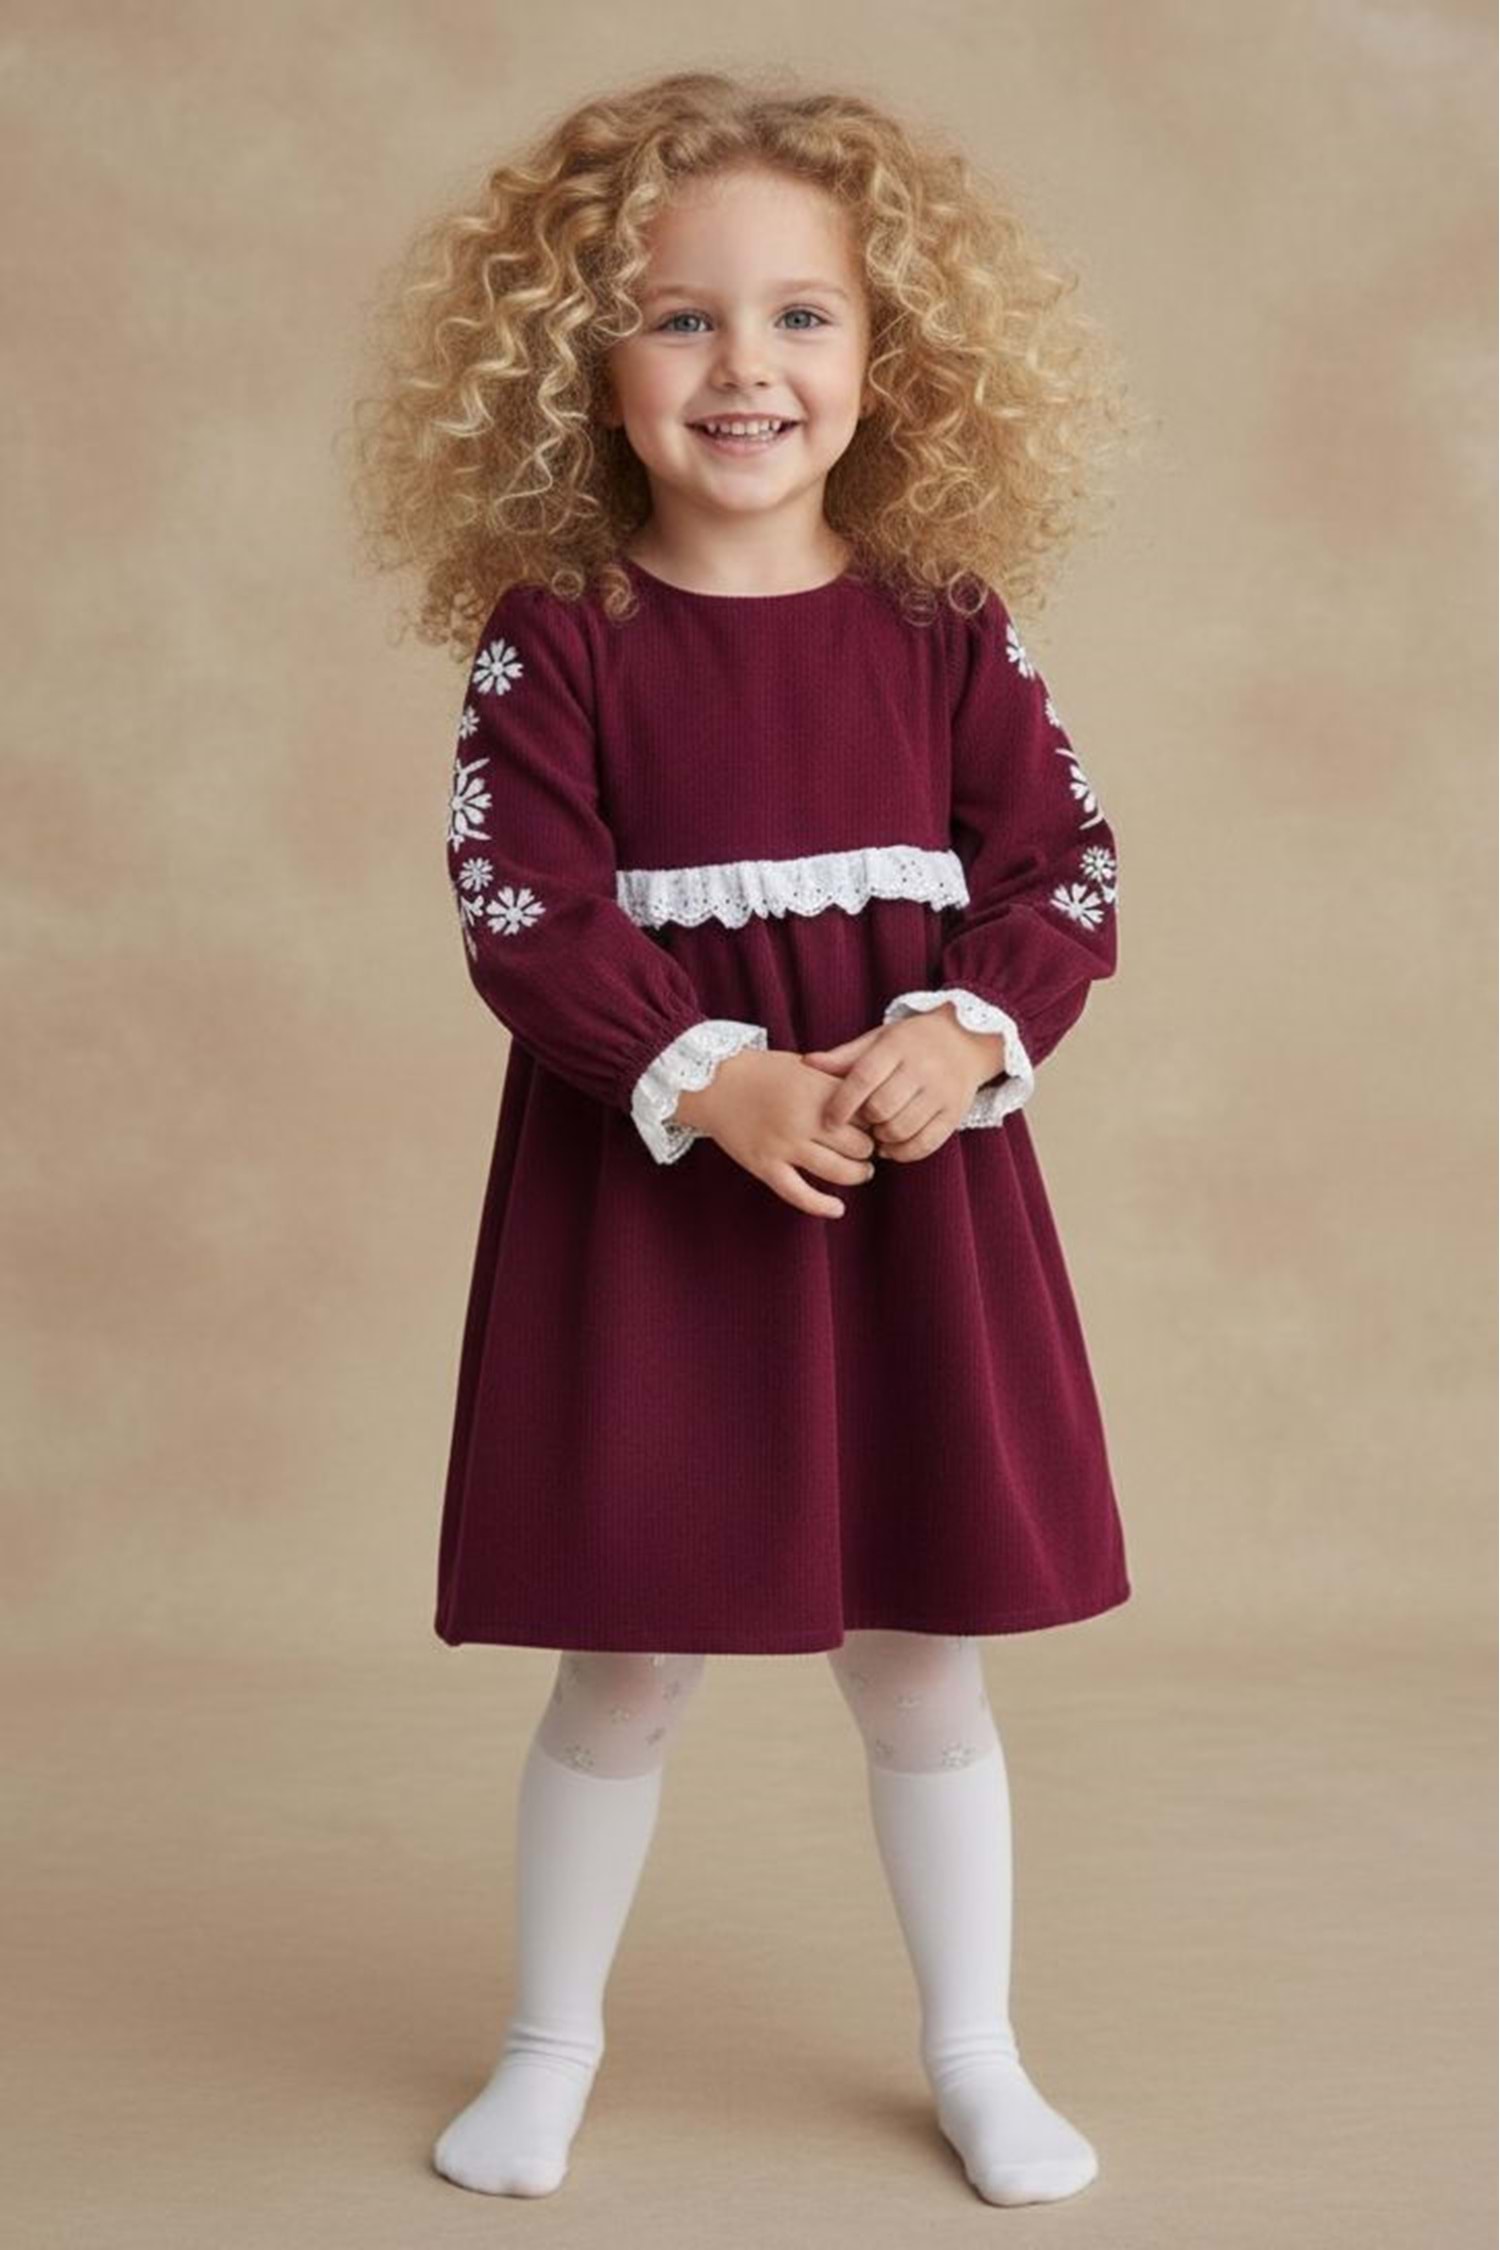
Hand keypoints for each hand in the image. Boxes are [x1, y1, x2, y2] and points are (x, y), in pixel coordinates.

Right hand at [670, 1048, 879, 1218]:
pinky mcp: (765, 1166)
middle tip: (869, 1150)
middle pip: (858, 1145)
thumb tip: (873, 1100)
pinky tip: (837, 1209)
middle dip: (869, 1150)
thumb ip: (836, 1081)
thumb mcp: (805, 1066)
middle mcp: (804, 1119)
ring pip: (838, 1171)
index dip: (876, 1122)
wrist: (712, 1082)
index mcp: (817, 1090)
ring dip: (857, 1174)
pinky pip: (799, 1193)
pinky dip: (821, 1205)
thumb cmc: (762, 1071)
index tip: (876, 1126)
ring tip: (860, 1172)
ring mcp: (783, 1145)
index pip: (866, 1114)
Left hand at [801, 1010, 1005, 1161]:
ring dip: (882, 1139)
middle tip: (858, 1125)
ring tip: (876, 1133)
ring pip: (902, 1129)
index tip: (829, 1121)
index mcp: (897, 1046)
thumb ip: (844, 1057)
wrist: (965, 1040)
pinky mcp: (955, 1113)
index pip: (863, 1078)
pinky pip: (925, 1144)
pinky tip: (892, 1146)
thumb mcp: (878, 1040)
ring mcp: (941, 1092)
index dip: (842, 1103)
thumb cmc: (910, 1042)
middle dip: (865, 1123)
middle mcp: (922, 1067)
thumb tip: (806, 1063)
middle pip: (882, 1108)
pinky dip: (904, 1152)